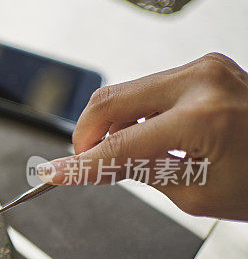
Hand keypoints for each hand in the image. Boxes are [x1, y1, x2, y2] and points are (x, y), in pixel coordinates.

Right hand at [36, 53, 247, 219]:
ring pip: (125, 92)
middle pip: (110, 102)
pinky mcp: (204, 66)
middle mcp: (202, 81)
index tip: (53, 174)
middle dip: (86, 136)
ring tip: (123, 157)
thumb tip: (93, 166)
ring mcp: (204, 68)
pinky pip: (148, 87)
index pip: (119, 145)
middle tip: (84, 165)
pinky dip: (135, 115)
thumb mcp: (197, 192)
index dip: (79, 164)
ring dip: (110, 125)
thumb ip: (139, 171)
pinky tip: (145, 138)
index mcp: (204, 119)